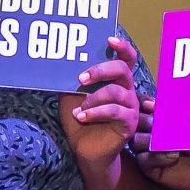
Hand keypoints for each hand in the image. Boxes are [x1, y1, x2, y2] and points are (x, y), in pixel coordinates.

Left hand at [59, 36, 140, 165]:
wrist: (84, 149)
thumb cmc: (79, 118)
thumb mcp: (71, 96)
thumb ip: (71, 80)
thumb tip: (60, 61)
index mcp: (115, 80)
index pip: (125, 58)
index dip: (121, 47)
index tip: (109, 39)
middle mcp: (126, 90)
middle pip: (122, 70)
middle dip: (100, 70)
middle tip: (81, 79)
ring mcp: (130, 107)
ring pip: (116, 92)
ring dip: (92, 99)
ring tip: (78, 109)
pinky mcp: (129, 123)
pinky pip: (114, 111)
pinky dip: (94, 112)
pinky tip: (80, 116)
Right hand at [132, 98, 189, 189]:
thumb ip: (175, 111)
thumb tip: (151, 103)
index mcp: (158, 117)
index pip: (140, 106)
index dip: (141, 104)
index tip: (150, 105)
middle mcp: (149, 132)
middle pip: (135, 123)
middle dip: (144, 121)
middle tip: (157, 124)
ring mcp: (147, 151)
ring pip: (135, 140)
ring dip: (149, 139)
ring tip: (166, 141)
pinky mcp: (150, 168)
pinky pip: (142, 160)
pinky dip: (156, 157)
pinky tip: (173, 156)